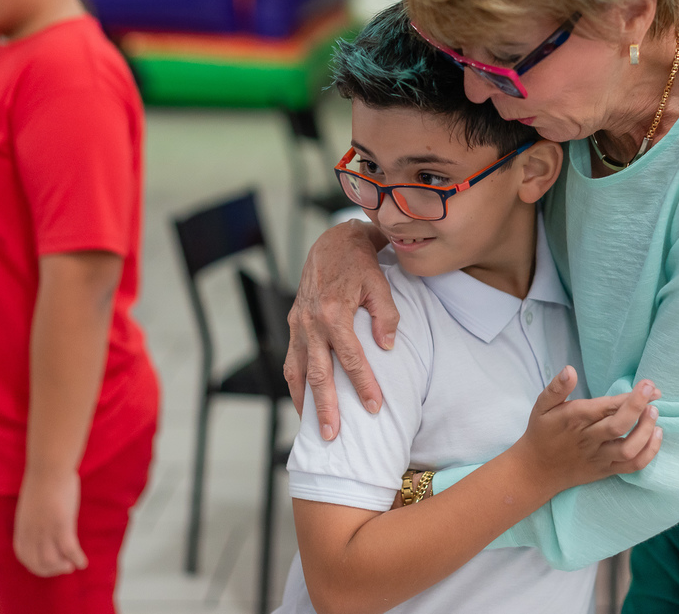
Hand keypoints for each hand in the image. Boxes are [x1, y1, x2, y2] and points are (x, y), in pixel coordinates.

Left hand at [13, 469, 87, 576]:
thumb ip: (34, 515)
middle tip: (63, 568)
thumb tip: (43, 518)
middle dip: (50, 570)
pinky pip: (69, 550)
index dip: (34, 565)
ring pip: (51, 561)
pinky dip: (77, 559)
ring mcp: (46, 530)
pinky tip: (83, 563)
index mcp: (22, 526)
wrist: (49, 467)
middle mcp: (31, 532)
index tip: (46, 565)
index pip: (23, 555)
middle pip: (37, 562)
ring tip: (72, 566)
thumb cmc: (43, 478)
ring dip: (62, 567)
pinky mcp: (61, 524)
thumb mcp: (32, 502)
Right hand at [285, 220, 396, 439]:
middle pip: (317, 373)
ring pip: (297, 370)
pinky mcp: (293, 323)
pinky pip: (291, 359)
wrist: (332, 242)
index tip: (375, 408)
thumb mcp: (380, 283)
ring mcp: (298, 323)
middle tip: (334, 436)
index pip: (350, 358)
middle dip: (326, 407)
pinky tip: (303, 402)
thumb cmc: (360, 263)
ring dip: (304, 401)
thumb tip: (387, 346)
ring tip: (312, 429)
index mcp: (334, 312)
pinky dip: (295, 384)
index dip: (363, 385)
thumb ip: (386, 315)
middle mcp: (311, 321)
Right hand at [512, 367, 662, 497]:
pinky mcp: (606, 470)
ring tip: (655, 413)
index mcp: (574, 419)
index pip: (606, 406)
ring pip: (628, 449)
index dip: (630, 396)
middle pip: (619, 425)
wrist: (536, 471)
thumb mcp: (541, 406)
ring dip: (646, 431)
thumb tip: (569, 370)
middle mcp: (588, 439)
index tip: (647, 385)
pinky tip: (656, 435)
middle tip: (654, 393)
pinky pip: (632, 466)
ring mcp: (599, 457)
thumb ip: (556, 388)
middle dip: (640, 407)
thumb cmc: (541, 433)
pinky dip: (649, 453)